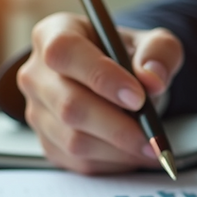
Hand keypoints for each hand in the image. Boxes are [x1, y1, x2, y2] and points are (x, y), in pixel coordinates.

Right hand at [16, 12, 183, 173]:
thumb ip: (159, 52)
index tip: (138, 97)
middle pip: (69, 105)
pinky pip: (79, 162)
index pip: (65, 52)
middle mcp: (37, 73)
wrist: (118, 82)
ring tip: (152, 147)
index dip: (100, 76)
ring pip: (74, 140)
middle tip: (153, 136)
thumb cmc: (129, 58)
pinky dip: (114, 163)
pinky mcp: (48, 143)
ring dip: (119, 149)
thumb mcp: (151, 44)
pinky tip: (135, 154)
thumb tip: (153, 79)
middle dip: (117, 126)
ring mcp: (37, 111)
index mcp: (54, 34)